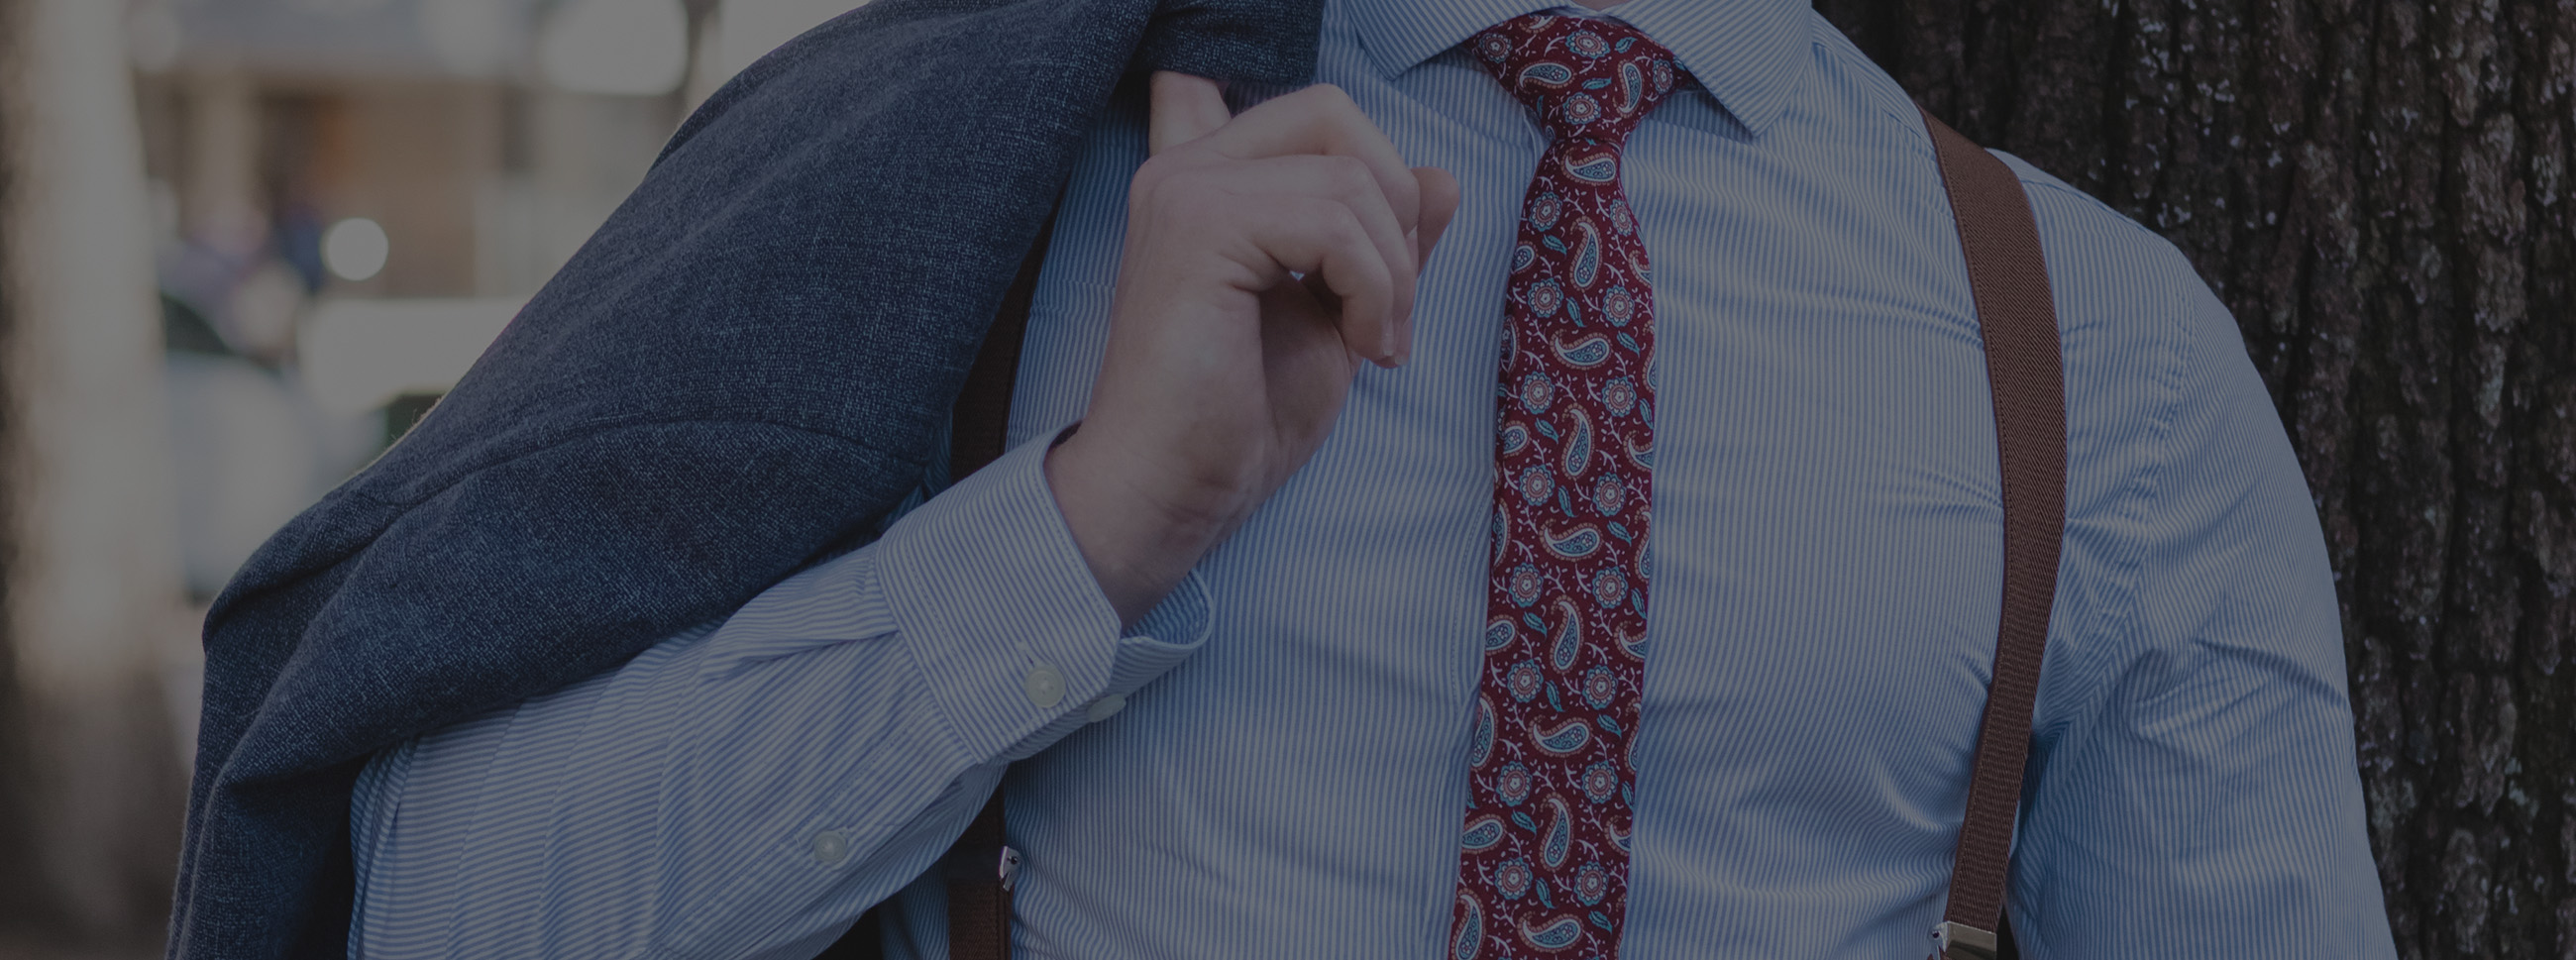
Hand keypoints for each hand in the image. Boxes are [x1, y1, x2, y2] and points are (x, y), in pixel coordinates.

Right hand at [1044, 72, 1460, 623]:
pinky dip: (1376, 289)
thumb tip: (1443, 179)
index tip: (1374, 280)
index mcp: (1211, 179)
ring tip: (1376, 344)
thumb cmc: (1242, 417)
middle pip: (1334, 115)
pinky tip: (1362, 348)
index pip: (1316, 115)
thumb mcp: (1343, 313)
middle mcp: (1187, 168)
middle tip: (1391, 305)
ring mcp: (1187, 188)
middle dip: (1393, 208)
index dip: (1375, 174)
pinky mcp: (1200, 224)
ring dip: (1394, 272)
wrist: (1175, 490)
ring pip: (1349, 177)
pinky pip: (1335, 223)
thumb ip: (1383, 242)